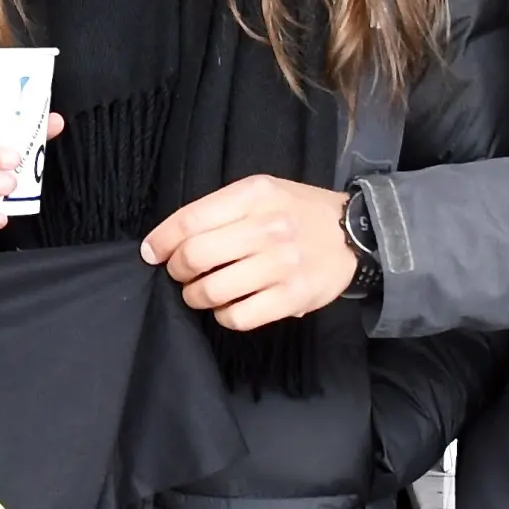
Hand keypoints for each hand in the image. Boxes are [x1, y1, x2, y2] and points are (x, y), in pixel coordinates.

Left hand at [140, 175, 357, 329]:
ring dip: (196, 296)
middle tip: (181, 274)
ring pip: (212, 289)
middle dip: (177, 270)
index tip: (152, 253)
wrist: (357, 233)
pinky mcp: (292, 297)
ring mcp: (281, 265)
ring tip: (200, 293)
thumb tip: (169, 240)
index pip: (190, 220)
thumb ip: (220, 210)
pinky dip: (223, 316)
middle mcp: (267, 228)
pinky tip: (227, 308)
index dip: (162, 240)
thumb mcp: (263, 192)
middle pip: (196, 255)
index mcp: (255, 195)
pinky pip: (238, 316)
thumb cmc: (299, 212)